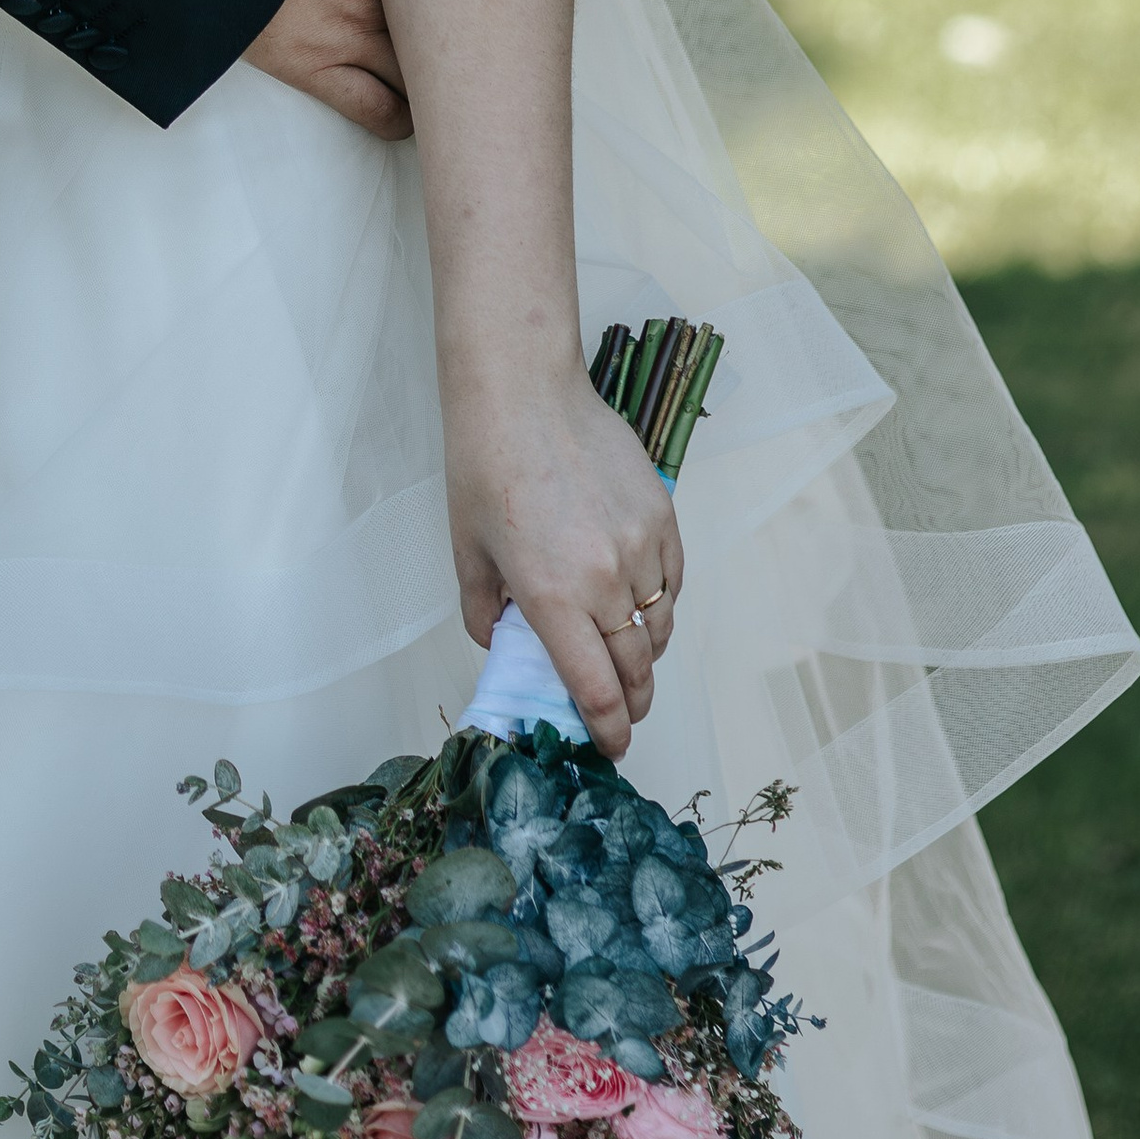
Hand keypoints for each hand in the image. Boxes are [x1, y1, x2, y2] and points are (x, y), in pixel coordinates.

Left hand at [447, 373, 681, 759]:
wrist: (524, 392)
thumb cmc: (485, 463)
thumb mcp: (467, 548)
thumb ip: (483, 608)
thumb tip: (500, 643)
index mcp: (552, 596)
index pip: (595, 688)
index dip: (609, 728)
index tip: (613, 746)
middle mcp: (604, 579)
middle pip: (635, 667)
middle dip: (631, 701)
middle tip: (621, 713)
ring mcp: (640, 546)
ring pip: (660, 626)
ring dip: (646, 653)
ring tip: (628, 658)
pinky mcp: (662, 516)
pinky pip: (672, 580)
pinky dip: (660, 602)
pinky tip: (640, 602)